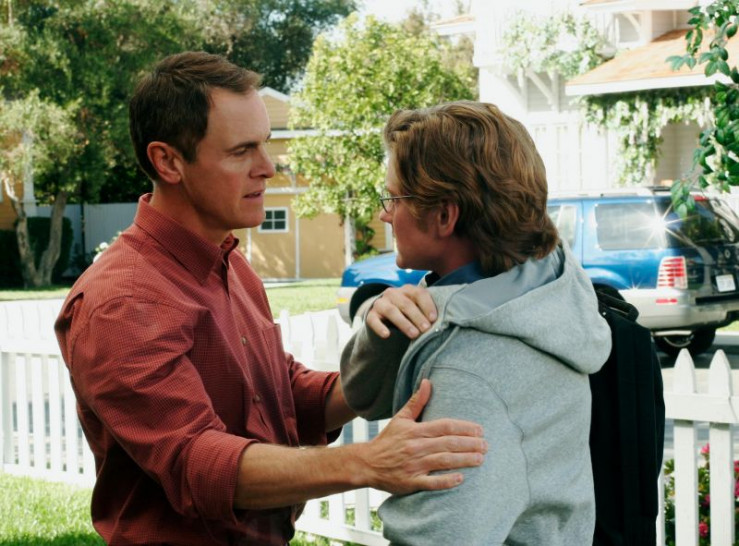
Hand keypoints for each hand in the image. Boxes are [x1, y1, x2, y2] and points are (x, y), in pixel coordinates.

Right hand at [360, 379, 486, 494]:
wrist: (367, 463)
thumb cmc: (388, 440)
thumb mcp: (400, 418)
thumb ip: (417, 402)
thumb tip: (428, 382)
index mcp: (415, 431)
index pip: (444, 426)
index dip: (464, 427)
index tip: (480, 430)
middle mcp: (416, 447)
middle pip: (448, 443)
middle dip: (469, 444)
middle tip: (486, 445)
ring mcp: (414, 465)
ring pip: (443, 461)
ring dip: (463, 460)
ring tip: (480, 459)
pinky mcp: (411, 482)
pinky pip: (431, 483)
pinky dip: (446, 481)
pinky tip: (461, 479)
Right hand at [366, 285, 436, 338]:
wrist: (383, 314)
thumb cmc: (407, 312)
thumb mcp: (416, 307)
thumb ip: (425, 311)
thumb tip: (437, 323)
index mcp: (407, 289)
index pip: (419, 294)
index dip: (427, 305)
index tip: (434, 319)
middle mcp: (393, 293)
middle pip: (406, 304)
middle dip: (417, 317)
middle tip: (426, 329)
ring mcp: (381, 303)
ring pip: (391, 311)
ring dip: (404, 323)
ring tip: (414, 334)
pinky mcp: (371, 315)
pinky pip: (374, 320)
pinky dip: (380, 327)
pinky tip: (387, 335)